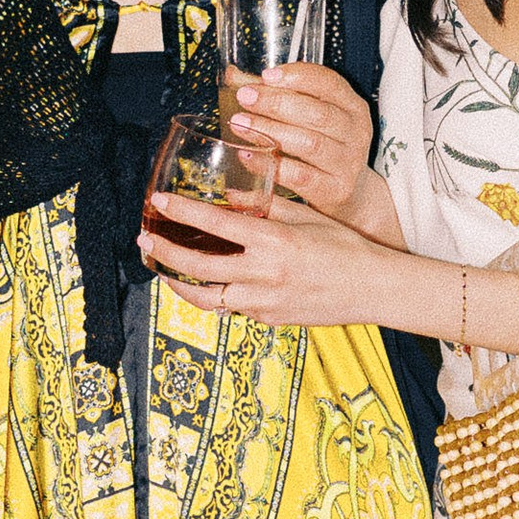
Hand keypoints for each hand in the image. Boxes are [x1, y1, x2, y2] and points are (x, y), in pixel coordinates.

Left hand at [138, 191, 400, 331]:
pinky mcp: (269, 320)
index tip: (160, 202)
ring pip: (208, 297)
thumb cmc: (345, 247)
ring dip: (180, 282)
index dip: (182, 212)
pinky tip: (205, 282)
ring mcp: (264, 303)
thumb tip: (234, 199)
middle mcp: (264, 275)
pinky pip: (232, 307)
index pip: (216, 224)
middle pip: (198, 267)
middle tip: (145, 239)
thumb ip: (267, 210)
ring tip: (163, 268)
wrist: (373, 289)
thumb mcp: (306, 217)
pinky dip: (215, 294)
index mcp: (274, 241)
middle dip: (165, 251)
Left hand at [230, 63, 384, 221]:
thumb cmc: (323, 148)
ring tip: (240, 124)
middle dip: (277, 102)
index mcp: (352, 106)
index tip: (266, 75)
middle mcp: (355, 133)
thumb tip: (235, 76)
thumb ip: (278, 96)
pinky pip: (300, 176)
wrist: (348, 193)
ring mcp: (347, 163)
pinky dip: (271, 165)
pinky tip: (248, 156)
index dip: (298, 76)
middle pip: (318, 113)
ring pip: (309, 143)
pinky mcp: (335, 190)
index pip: (329, 83)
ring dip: (270, 131)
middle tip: (244, 97)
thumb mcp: (310, 119)